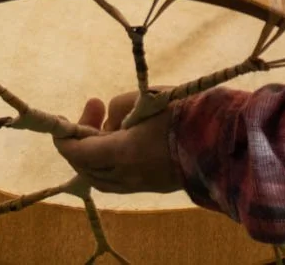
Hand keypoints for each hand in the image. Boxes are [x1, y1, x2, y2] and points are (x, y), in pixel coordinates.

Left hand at [53, 91, 180, 194]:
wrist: (220, 140)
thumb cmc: (184, 114)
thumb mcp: (146, 99)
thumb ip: (119, 106)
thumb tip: (111, 118)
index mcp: (121, 154)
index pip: (77, 152)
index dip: (64, 137)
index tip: (63, 119)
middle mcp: (126, 176)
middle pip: (85, 166)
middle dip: (81, 138)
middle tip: (95, 107)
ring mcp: (139, 185)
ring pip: (101, 176)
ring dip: (94, 152)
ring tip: (107, 123)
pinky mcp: (151, 185)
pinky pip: (117, 179)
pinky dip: (109, 161)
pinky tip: (121, 140)